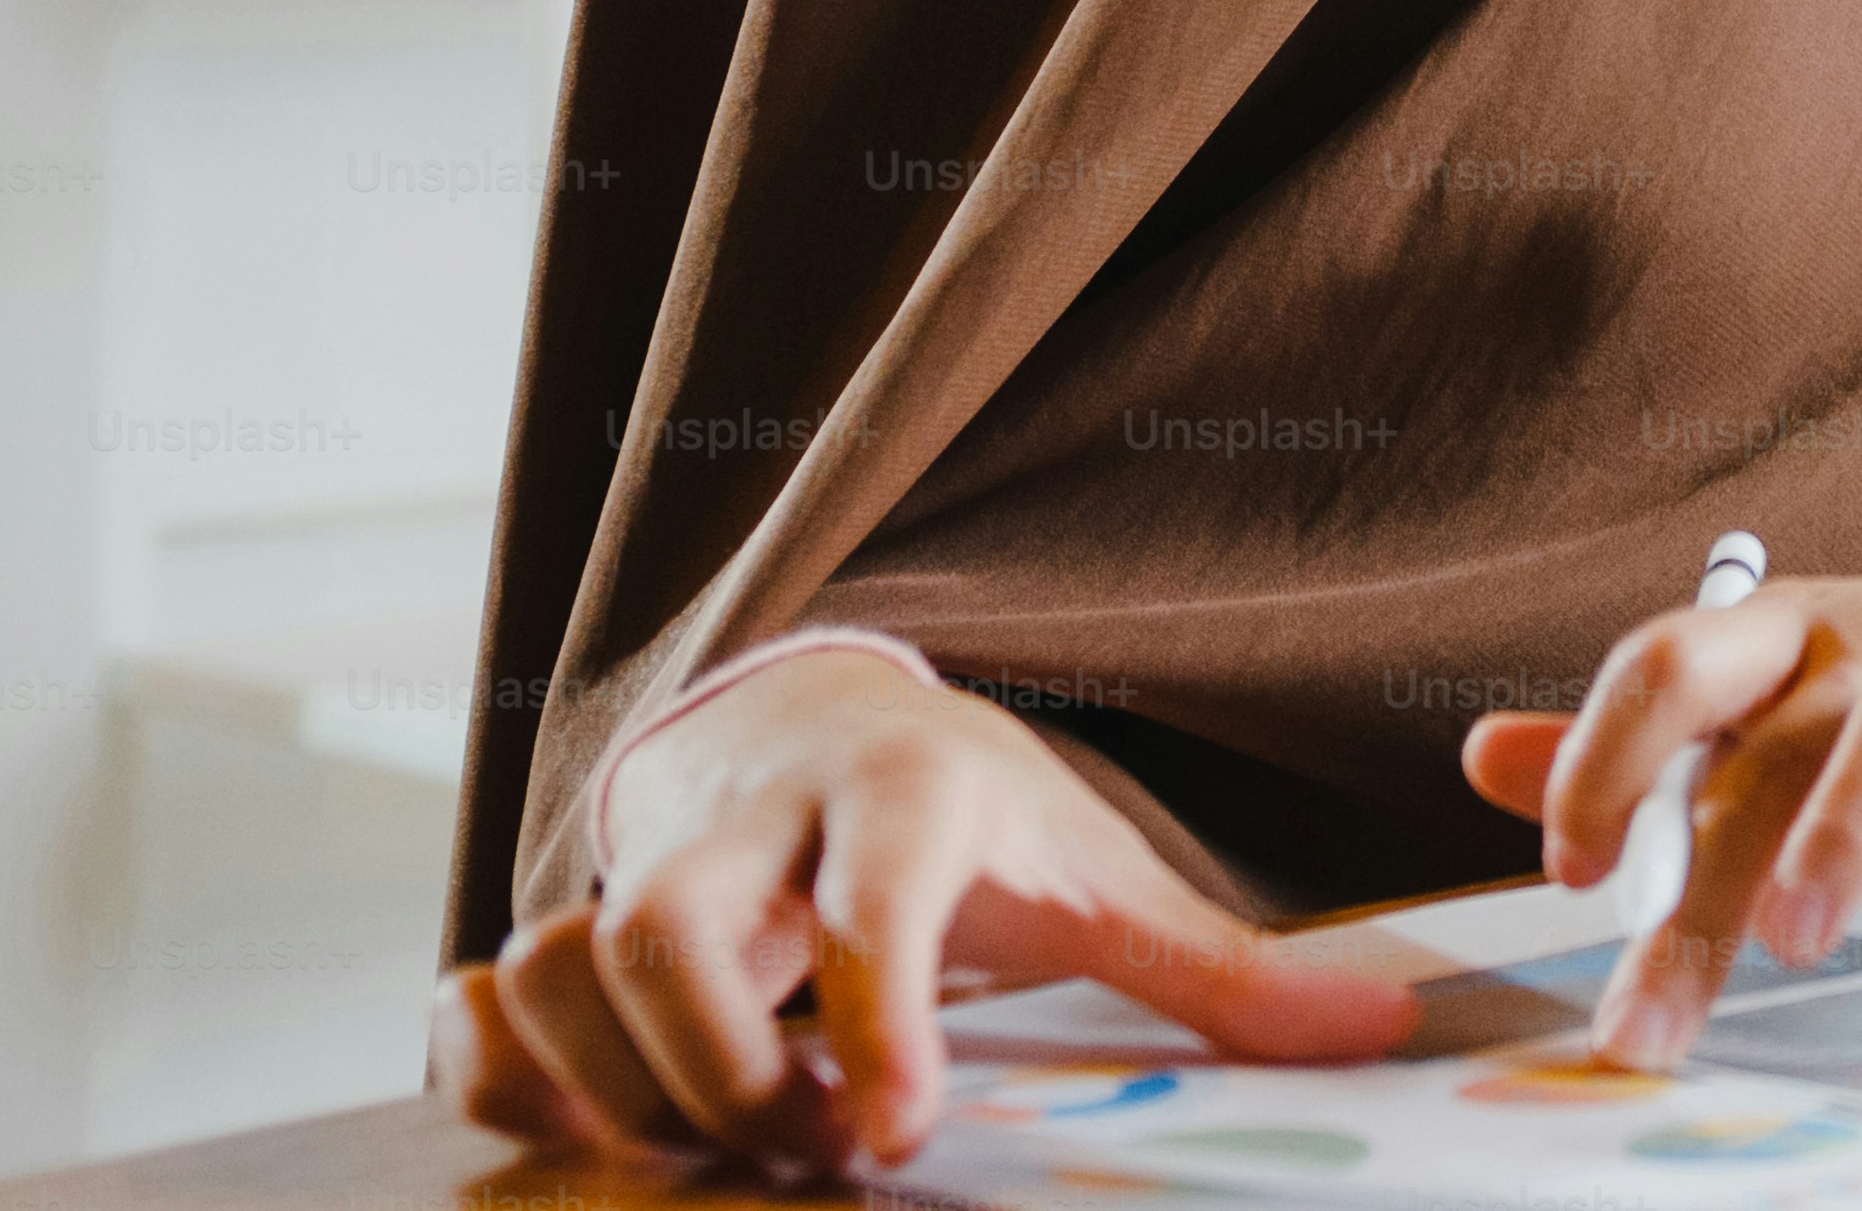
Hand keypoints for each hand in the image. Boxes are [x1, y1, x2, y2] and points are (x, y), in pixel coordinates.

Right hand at [432, 644, 1416, 1175]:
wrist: (820, 712)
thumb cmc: (973, 814)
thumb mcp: (1100, 870)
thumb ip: (1221, 968)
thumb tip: (1382, 1030)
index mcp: (906, 794)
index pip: (876, 894)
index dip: (874, 1015)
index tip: (891, 1135)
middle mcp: (758, 822)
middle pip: (666, 930)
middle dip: (719, 1067)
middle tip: (808, 1146)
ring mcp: (644, 866)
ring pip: (559, 963)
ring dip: (618, 1088)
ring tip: (723, 1150)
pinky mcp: (565, 920)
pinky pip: (479, 1003)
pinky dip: (504, 1078)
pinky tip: (597, 1130)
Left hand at [1454, 542, 1861, 1068]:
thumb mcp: (1796, 697)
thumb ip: (1648, 738)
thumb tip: (1481, 755)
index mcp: (1797, 631)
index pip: (1669, 660)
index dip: (1603, 758)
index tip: (1573, 872)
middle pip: (1775, 739)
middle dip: (1704, 880)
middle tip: (1649, 1020)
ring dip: (1848, 828)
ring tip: (1800, 941)